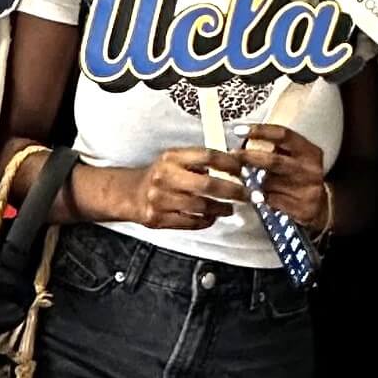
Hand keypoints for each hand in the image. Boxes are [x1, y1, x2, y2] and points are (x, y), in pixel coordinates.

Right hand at [124, 147, 245, 230]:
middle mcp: (165, 177)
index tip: (244, 170)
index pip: (207, 156)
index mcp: (172, 157)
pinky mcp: (159, 218)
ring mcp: (161, 199)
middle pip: (207, 184)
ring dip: (221, 208)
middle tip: (247, 195)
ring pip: (201, 206)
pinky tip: (211, 216)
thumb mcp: (175, 160)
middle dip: (232, 191)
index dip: (230, 163)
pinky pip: (190, 222)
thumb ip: (199, 162)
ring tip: (230, 208)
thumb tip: (233, 166)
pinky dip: (205, 220)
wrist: (130, 193)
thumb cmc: (160, 176)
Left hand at [235, 123, 327, 231]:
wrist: (321, 207)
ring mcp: (308, 190)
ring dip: (251, 181)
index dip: (260, 131)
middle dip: (250, 157)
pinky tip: (252, 196)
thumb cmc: (299, 178)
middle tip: (232, 156)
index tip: (238, 130)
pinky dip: (260, 197)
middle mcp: (310, 169)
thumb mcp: (295, 159)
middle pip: (275, 160)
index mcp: (309, 151)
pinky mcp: (303, 208)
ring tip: (238, 178)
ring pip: (271, 183)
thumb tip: (244, 139)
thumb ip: (276, 150)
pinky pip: (273, 201)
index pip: (283, 135)